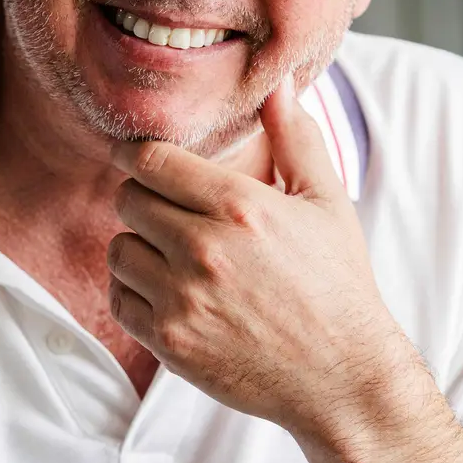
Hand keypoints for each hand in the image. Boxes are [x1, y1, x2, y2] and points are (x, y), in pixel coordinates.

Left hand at [107, 80, 404, 436]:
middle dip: (142, 198)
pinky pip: (120, 300)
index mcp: (239, 206)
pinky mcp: (170, 342)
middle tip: (166, 209)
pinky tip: (170, 292)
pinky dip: (135, 293)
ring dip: (138, 247)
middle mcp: (203, 249)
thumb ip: (296, 138)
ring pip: (119, 249)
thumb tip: (276, 86)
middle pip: (127, 200)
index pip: (151, 160)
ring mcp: (182, 299)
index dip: (136, 154)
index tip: (136, 157)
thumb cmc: (337, 284)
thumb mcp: (326, 202)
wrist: (343, 377)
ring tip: (172, 254)